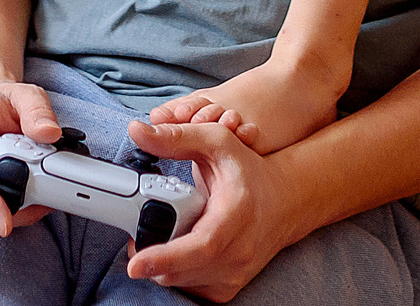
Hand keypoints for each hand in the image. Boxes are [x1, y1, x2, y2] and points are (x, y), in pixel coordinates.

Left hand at [121, 119, 305, 300]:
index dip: (166, 257)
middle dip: (152, 257)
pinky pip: (190, 287)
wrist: (285, 202)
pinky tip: (179, 250)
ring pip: (181, 281)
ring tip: (160, 237)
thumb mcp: (217, 141)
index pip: (201, 246)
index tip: (135, 263)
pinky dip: (177, 273)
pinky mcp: (229, 287)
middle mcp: (239, 251)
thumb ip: (176, 137)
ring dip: (162, 265)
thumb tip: (137, 132)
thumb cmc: (250, 171)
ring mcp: (236, 273)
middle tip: (137, 237)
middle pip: (182, 269)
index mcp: (236, 214)